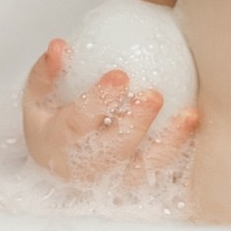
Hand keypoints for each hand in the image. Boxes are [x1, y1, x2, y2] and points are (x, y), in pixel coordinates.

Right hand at [20, 39, 198, 184]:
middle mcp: (83, 169)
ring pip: (142, 169)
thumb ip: (48, 71)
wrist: (61, 160)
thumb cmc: (51, 121)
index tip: (119, 76)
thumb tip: (60, 46)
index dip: (97, 102)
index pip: (76, 125)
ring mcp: (112, 181)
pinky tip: (192, 123)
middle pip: (111, 151)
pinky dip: (179, 149)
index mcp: (54, 146)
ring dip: (167, 143)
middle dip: (134, 124)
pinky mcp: (137, 184)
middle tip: (153, 95)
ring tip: (186, 115)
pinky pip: (162, 169)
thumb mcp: (38, 97)